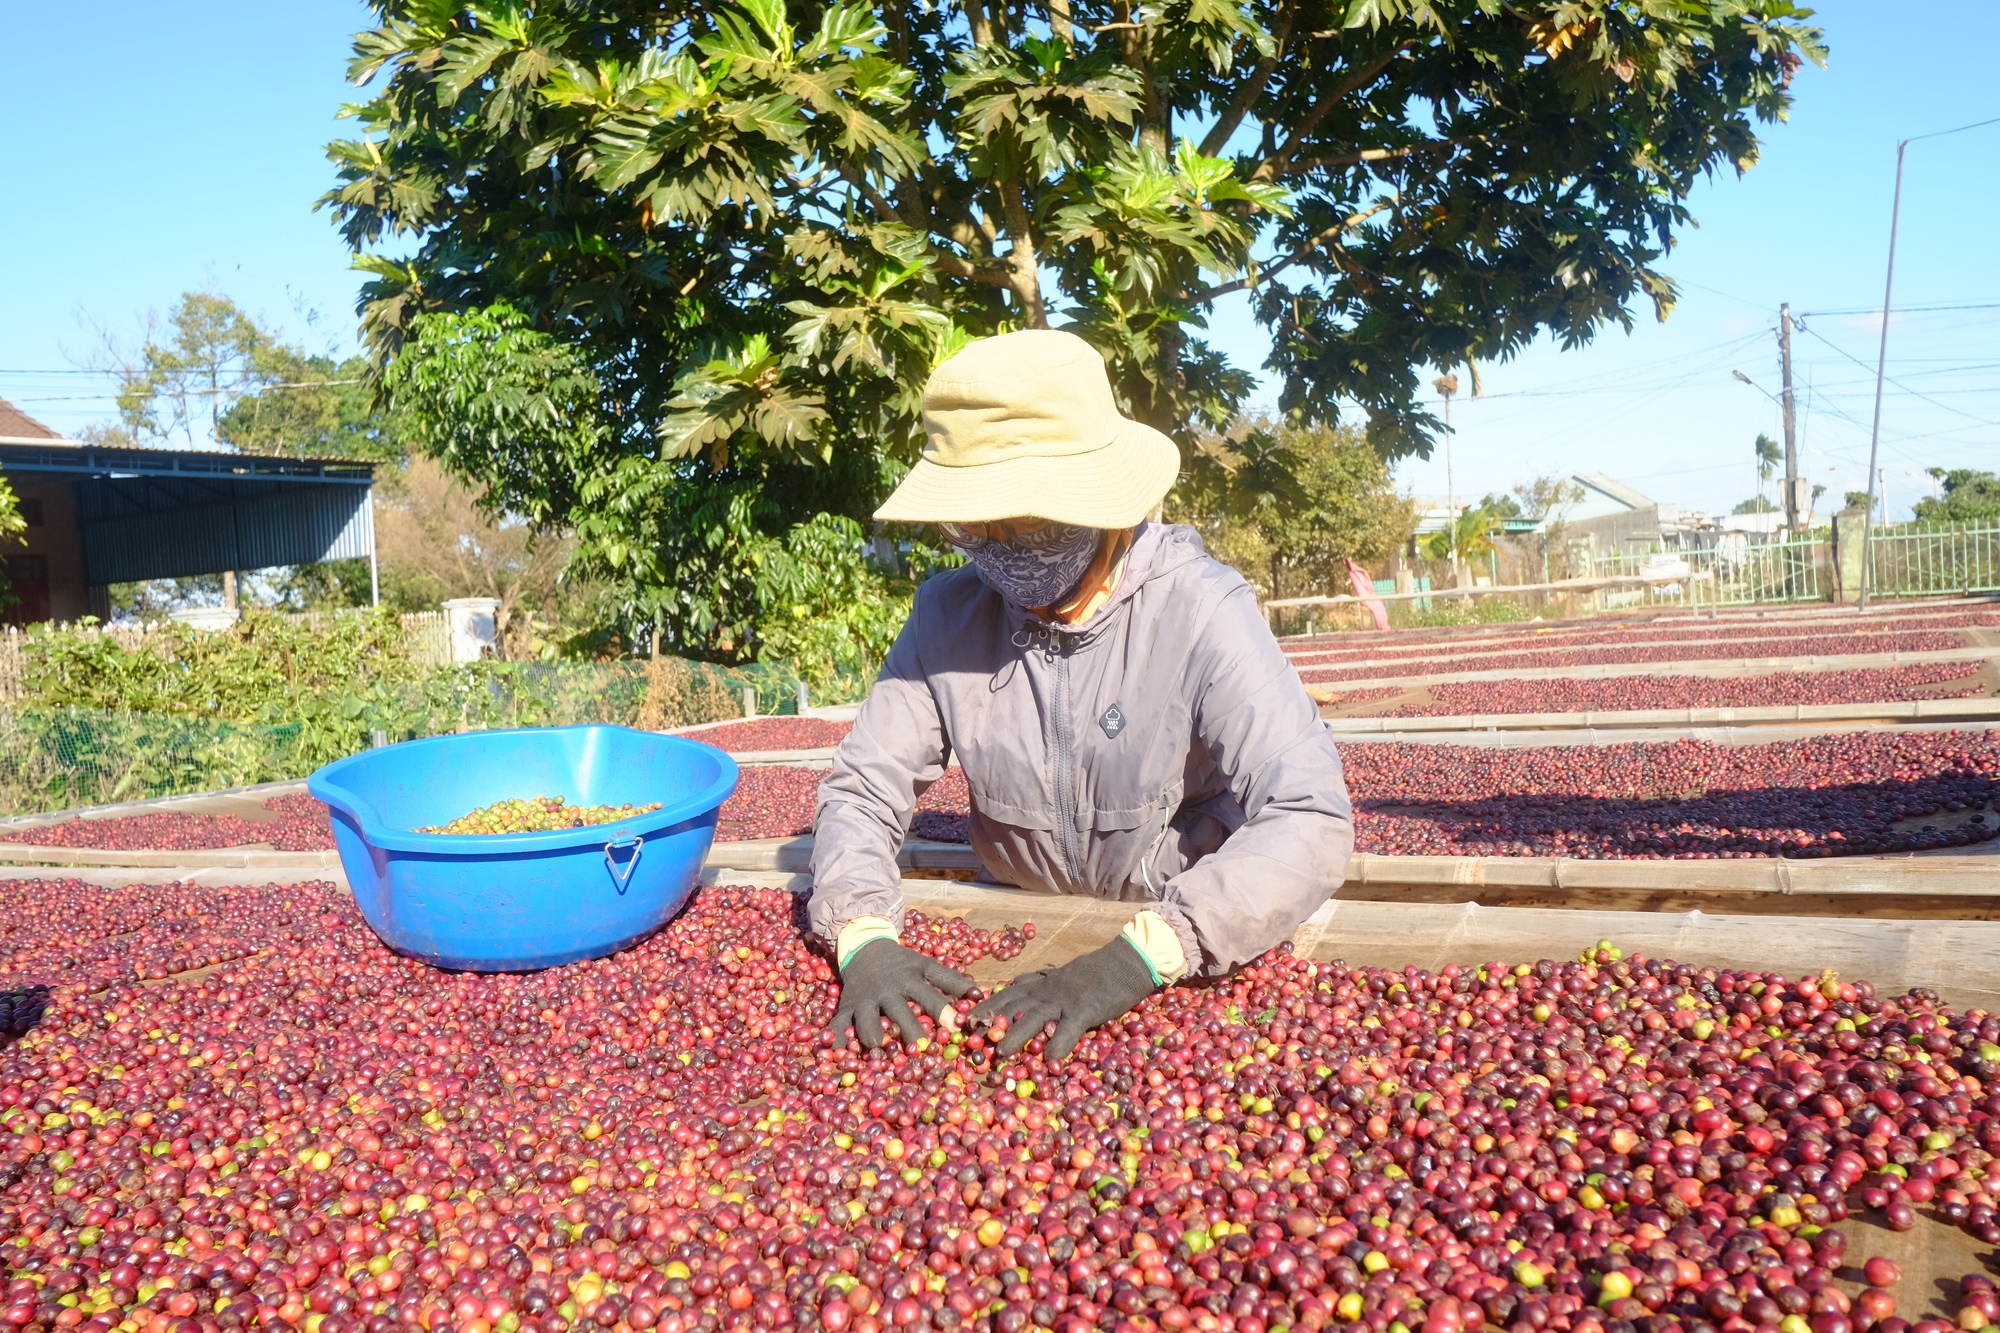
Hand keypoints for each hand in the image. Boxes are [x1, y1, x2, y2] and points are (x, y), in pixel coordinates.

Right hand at [830, 938, 972, 1049]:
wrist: (864, 946)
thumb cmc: (901, 963)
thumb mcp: (925, 965)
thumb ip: (950, 980)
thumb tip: (978, 994)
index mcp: (910, 980)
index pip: (929, 996)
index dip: (942, 1011)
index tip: (954, 1027)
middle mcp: (888, 991)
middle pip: (899, 1012)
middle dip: (908, 1030)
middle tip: (918, 1049)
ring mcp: (865, 999)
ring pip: (866, 1020)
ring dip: (872, 1035)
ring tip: (878, 1049)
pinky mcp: (846, 1007)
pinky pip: (837, 1025)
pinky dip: (835, 1039)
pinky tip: (836, 1053)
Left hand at [971, 937, 1156, 1059]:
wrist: (1125, 962)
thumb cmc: (1094, 972)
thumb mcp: (1060, 974)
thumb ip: (1039, 980)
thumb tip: (1017, 982)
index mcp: (1040, 984)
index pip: (1007, 994)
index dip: (986, 1007)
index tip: (966, 1019)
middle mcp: (1047, 991)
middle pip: (1013, 1005)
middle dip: (990, 1021)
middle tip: (970, 1036)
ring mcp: (1065, 1000)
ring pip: (1034, 1017)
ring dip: (1015, 1034)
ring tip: (1000, 1052)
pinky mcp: (1086, 1009)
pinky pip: (1070, 1028)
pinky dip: (1059, 1043)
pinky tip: (1050, 1059)